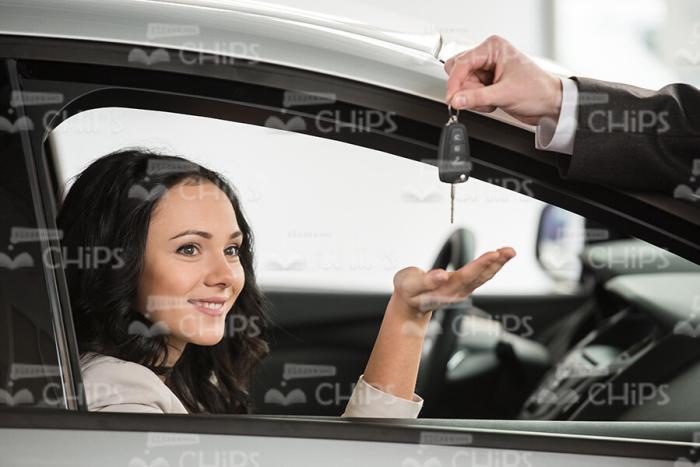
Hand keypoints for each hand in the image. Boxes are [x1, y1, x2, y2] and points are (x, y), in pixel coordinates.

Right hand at [392, 247, 515, 315]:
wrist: (409, 304)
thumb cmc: (408, 292)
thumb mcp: (410, 286)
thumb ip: (425, 281)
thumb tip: (441, 275)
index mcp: (445, 291)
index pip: (467, 276)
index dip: (481, 265)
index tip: (494, 254)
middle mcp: (457, 292)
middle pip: (481, 276)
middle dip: (496, 263)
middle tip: (510, 251)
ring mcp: (462, 290)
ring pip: (484, 276)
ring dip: (498, 264)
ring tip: (509, 252)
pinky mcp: (464, 286)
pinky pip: (481, 275)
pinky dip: (491, 265)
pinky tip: (498, 257)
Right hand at [444, 35, 561, 125]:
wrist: (550, 104)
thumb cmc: (537, 90)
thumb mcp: (505, 94)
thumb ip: (477, 97)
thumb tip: (456, 100)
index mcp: (493, 48)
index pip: (462, 63)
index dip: (455, 82)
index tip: (452, 98)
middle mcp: (488, 56)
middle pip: (458, 72)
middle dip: (466, 89)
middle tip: (478, 98)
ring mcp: (487, 70)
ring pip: (463, 84)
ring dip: (473, 97)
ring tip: (492, 100)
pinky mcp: (487, 83)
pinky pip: (469, 93)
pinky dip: (477, 102)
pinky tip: (492, 102)